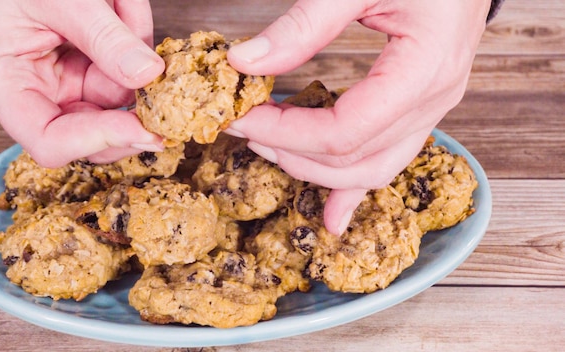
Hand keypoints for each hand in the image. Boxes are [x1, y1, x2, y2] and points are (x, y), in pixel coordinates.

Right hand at [0, 0, 164, 166]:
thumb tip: (147, 75)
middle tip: (161, 83)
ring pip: (121, 100)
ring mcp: (68, 83)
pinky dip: (135, 39)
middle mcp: (38, 93)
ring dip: (135, 56)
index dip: (98, 141)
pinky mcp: (92, 70)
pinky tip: (121, 4)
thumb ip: (103, 36)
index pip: (50, 142)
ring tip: (119, 2)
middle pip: (93, 136)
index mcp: (6, 85)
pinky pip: (129, 73)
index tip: (142, 128)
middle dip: (130, 108)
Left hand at [227, 0, 490, 234]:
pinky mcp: (421, 107)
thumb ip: (303, 24)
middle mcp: (434, 99)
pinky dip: (355, 188)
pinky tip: (333, 215)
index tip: (241, 118)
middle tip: (244, 129)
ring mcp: (433, 108)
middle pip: (354, 159)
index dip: (286, 133)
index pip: (344, 131)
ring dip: (316, 170)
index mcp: (423, 69)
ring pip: (372, 169)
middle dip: (291, 152)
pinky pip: (388, 159)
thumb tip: (244, 63)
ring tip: (272, 154)